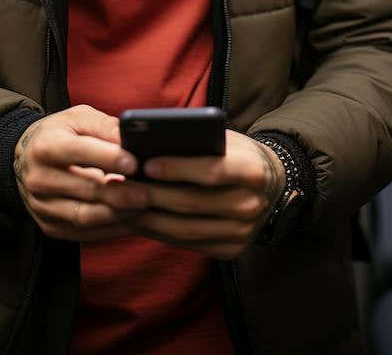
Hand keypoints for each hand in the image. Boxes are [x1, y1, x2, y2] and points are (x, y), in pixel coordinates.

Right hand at [14, 104, 147, 241]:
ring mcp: (42, 206)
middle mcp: (39, 178)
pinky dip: (112, 229)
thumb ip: (105, 127)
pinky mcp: (50, 226)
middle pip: (85, 190)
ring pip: (85, 216)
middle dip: (120, 193)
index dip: (107, 158)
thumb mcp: (79, 118)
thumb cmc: (60, 134)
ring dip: (118, 215)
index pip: (78, 152)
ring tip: (144, 207)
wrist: (27, 160)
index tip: (135, 163)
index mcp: (45, 146)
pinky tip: (132, 220)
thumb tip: (133, 141)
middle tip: (148, 192)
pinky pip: (85, 234)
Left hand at [126, 130, 284, 259]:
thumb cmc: (236, 154)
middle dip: (151, 195)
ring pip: (186, 229)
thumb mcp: (225, 139)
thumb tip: (148, 144)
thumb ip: (196, 141)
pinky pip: (188, 243)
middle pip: (192, 203)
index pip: (211, 172)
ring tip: (121, 203)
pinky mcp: (231, 250)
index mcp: (252, 171)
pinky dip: (160, 232)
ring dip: (148, 217)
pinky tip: (139, 219)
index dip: (177, 169)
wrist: (272, 186)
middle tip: (119, 185)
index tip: (145, 164)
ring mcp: (242, 232)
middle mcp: (250, 205)